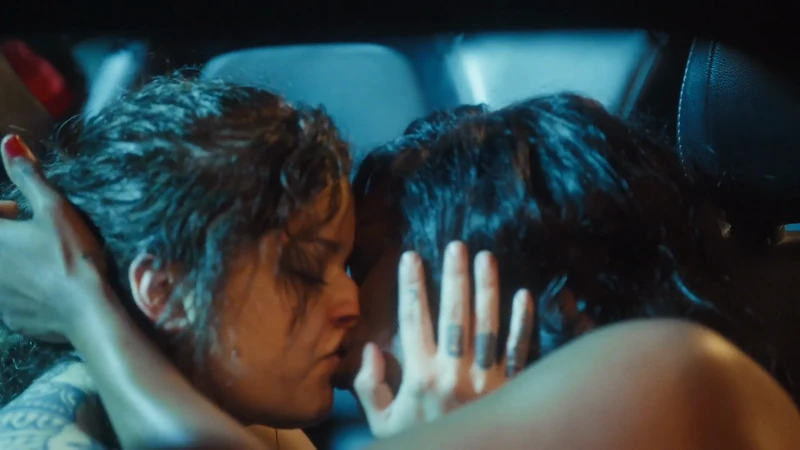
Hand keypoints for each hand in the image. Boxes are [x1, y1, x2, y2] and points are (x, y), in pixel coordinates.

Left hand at [0, 134, 106, 341]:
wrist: (87, 311)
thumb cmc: (73, 256)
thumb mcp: (55, 209)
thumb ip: (28, 176)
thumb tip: (8, 142)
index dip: (2, 210)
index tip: (18, 210)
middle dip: (5, 233)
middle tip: (28, 232)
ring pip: (1, 270)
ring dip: (11, 261)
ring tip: (41, 261)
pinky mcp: (8, 317)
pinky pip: (7, 297)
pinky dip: (20, 288)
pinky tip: (46, 287)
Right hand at [354, 241, 534, 437]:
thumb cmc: (424, 442)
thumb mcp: (384, 424)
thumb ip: (371, 387)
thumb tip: (372, 350)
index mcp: (420, 377)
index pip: (414, 321)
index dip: (411, 287)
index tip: (410, 257)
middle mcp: (453, 374)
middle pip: (454, 316)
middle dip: (454, 278)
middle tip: (456, 246)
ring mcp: (485, 381)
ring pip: (487, 327)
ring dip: (486, 290)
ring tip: (486, 257)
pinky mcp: (509, 389)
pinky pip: (518, 352)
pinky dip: (522, 324)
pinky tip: (523, 295)